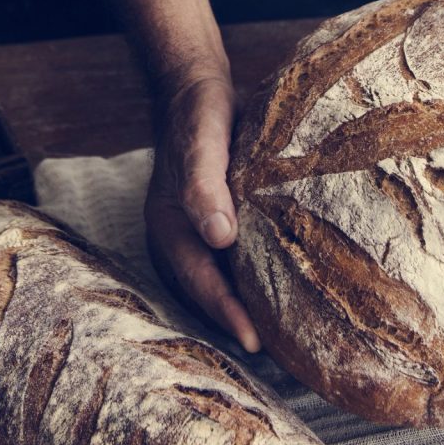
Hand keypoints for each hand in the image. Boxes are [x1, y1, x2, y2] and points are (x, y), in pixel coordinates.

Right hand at [145, 75, 260, 351]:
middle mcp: (175, 238)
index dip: (226, 313)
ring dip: (238, 309)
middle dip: (234, 323)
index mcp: (167, 226)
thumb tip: (219, 237)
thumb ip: (205, 187)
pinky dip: (243, 284)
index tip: (255, 341)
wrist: (195, 91)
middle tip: (275, 353)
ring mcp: (190, 235)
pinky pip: (223, 266)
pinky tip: (272, 293)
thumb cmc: (199, 116)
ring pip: (212, 284)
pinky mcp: (208, 227)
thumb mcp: (202, 142)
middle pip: (203, 293)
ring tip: (276, 336)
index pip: (199, 281)